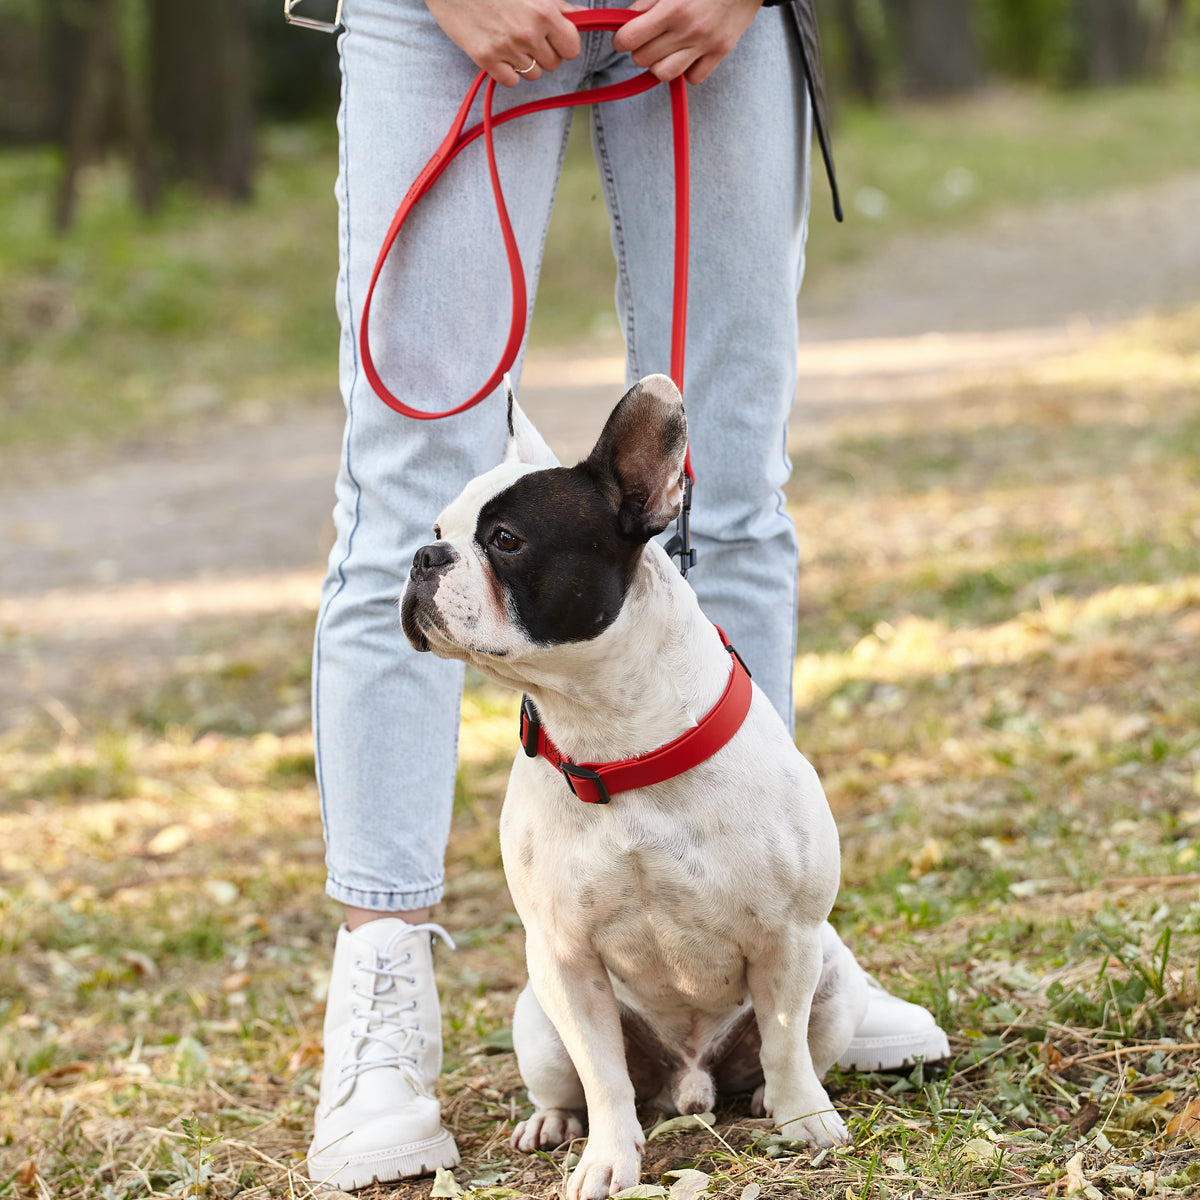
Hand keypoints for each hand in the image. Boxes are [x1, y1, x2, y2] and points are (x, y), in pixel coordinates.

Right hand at [425, 0, 582, 87]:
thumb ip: (558, 5)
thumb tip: (583, 16)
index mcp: (544, 11)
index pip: (572, 48)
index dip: (564, 44)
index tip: (553, 37)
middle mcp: (528, 33)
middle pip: (553, 64)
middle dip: (544, 53)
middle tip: (526, 35)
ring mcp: (506, 48)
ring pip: (533, 74)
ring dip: (525, 62)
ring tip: (509, 40)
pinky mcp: (486, 59)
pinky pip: (511, 81)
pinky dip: (507, 71)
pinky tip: (499, 52)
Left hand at [611, 0, 762, 84]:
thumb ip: (648, 2)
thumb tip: (629, 21)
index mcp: (672, 9)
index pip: (630, 39)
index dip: (622, 39)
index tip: (625, 35)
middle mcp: (688, 30)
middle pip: (643, 59)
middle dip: (639, 50)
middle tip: (647, 38)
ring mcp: (705, 44)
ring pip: (664, 74)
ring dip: (658, 64)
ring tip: (664, 50)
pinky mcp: (720, 52)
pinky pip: (693, 77)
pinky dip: (686, 70)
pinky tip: (686, 54)